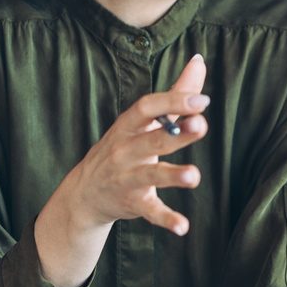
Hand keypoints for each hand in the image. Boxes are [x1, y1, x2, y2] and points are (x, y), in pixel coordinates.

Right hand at [60, 53, 209, 234]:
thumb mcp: (143, 121)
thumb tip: (199, 60)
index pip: (147, 107)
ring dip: (172, 176)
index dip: (173, 102)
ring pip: (151, 176)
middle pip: (152, 139)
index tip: (202, 101)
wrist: (84, 193)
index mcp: (130, 125)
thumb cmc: (124, 147)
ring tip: (194, 177)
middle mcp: (126, 150)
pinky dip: (166, 219)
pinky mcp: (133, 203)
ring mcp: (128, 178)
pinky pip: (151, 211)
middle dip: (177, 133)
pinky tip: (183, 226)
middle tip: (202, 125)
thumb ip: (175, 93)